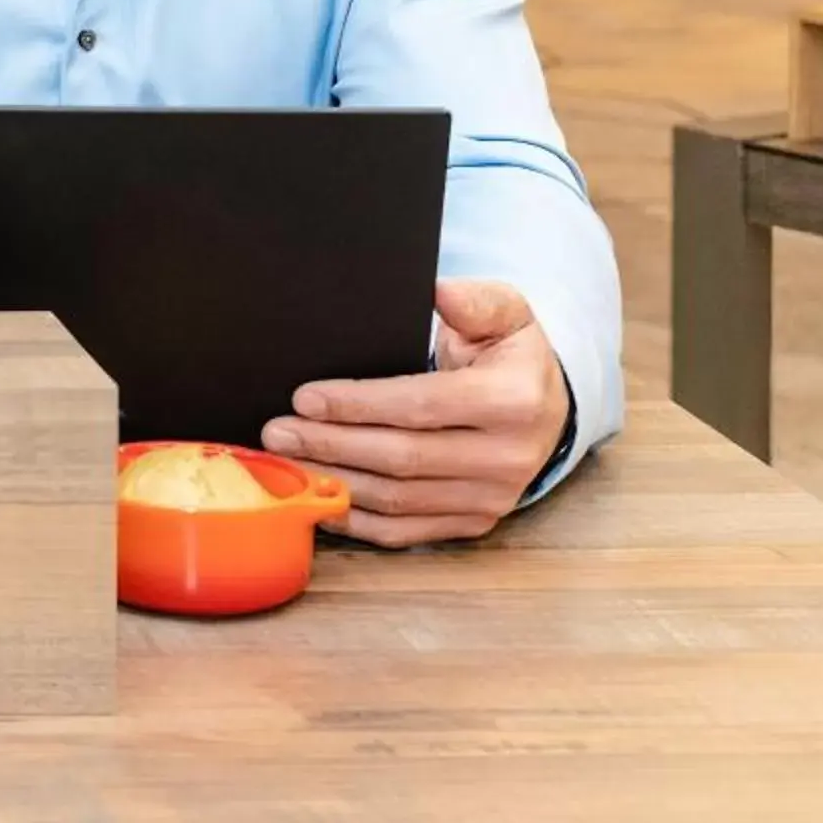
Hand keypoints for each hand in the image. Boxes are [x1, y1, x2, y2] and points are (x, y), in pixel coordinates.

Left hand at [259, 278, 571, 547]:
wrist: (546, 408)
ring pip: (397, 499)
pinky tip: (318, 500)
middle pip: (402, 457)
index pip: (420, 405)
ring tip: (284, 461)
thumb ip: (473, 300)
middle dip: (331, 444)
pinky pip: (405, 531)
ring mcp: (492, 498)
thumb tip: (437, 292)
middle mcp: (508, 457)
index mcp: (514, 400)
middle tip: (277, 430)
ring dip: (334, 482)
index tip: (304, 397)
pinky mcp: (475, 523)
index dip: (357, 404)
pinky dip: (356, 521)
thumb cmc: (510, 356)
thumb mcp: (504, 313)